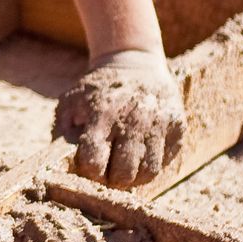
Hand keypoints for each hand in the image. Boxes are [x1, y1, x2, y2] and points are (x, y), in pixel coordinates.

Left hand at [53, 48, 184, 186]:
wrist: (133, 61)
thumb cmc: (97, 90)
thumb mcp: (71, 102)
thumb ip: (64, 132)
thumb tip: (66, 163)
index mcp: (103, 113)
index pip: (94, 161)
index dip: (89, 171)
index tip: (88, 165)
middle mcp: (134, 118)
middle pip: (124, 173)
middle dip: (111, 180)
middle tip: (107, 172)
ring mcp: (160, 122)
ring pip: (149, 172)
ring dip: (134, 178)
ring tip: (124, 168)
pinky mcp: (178, 126)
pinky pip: (166, 161)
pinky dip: (152, 165)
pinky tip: (140, 154)